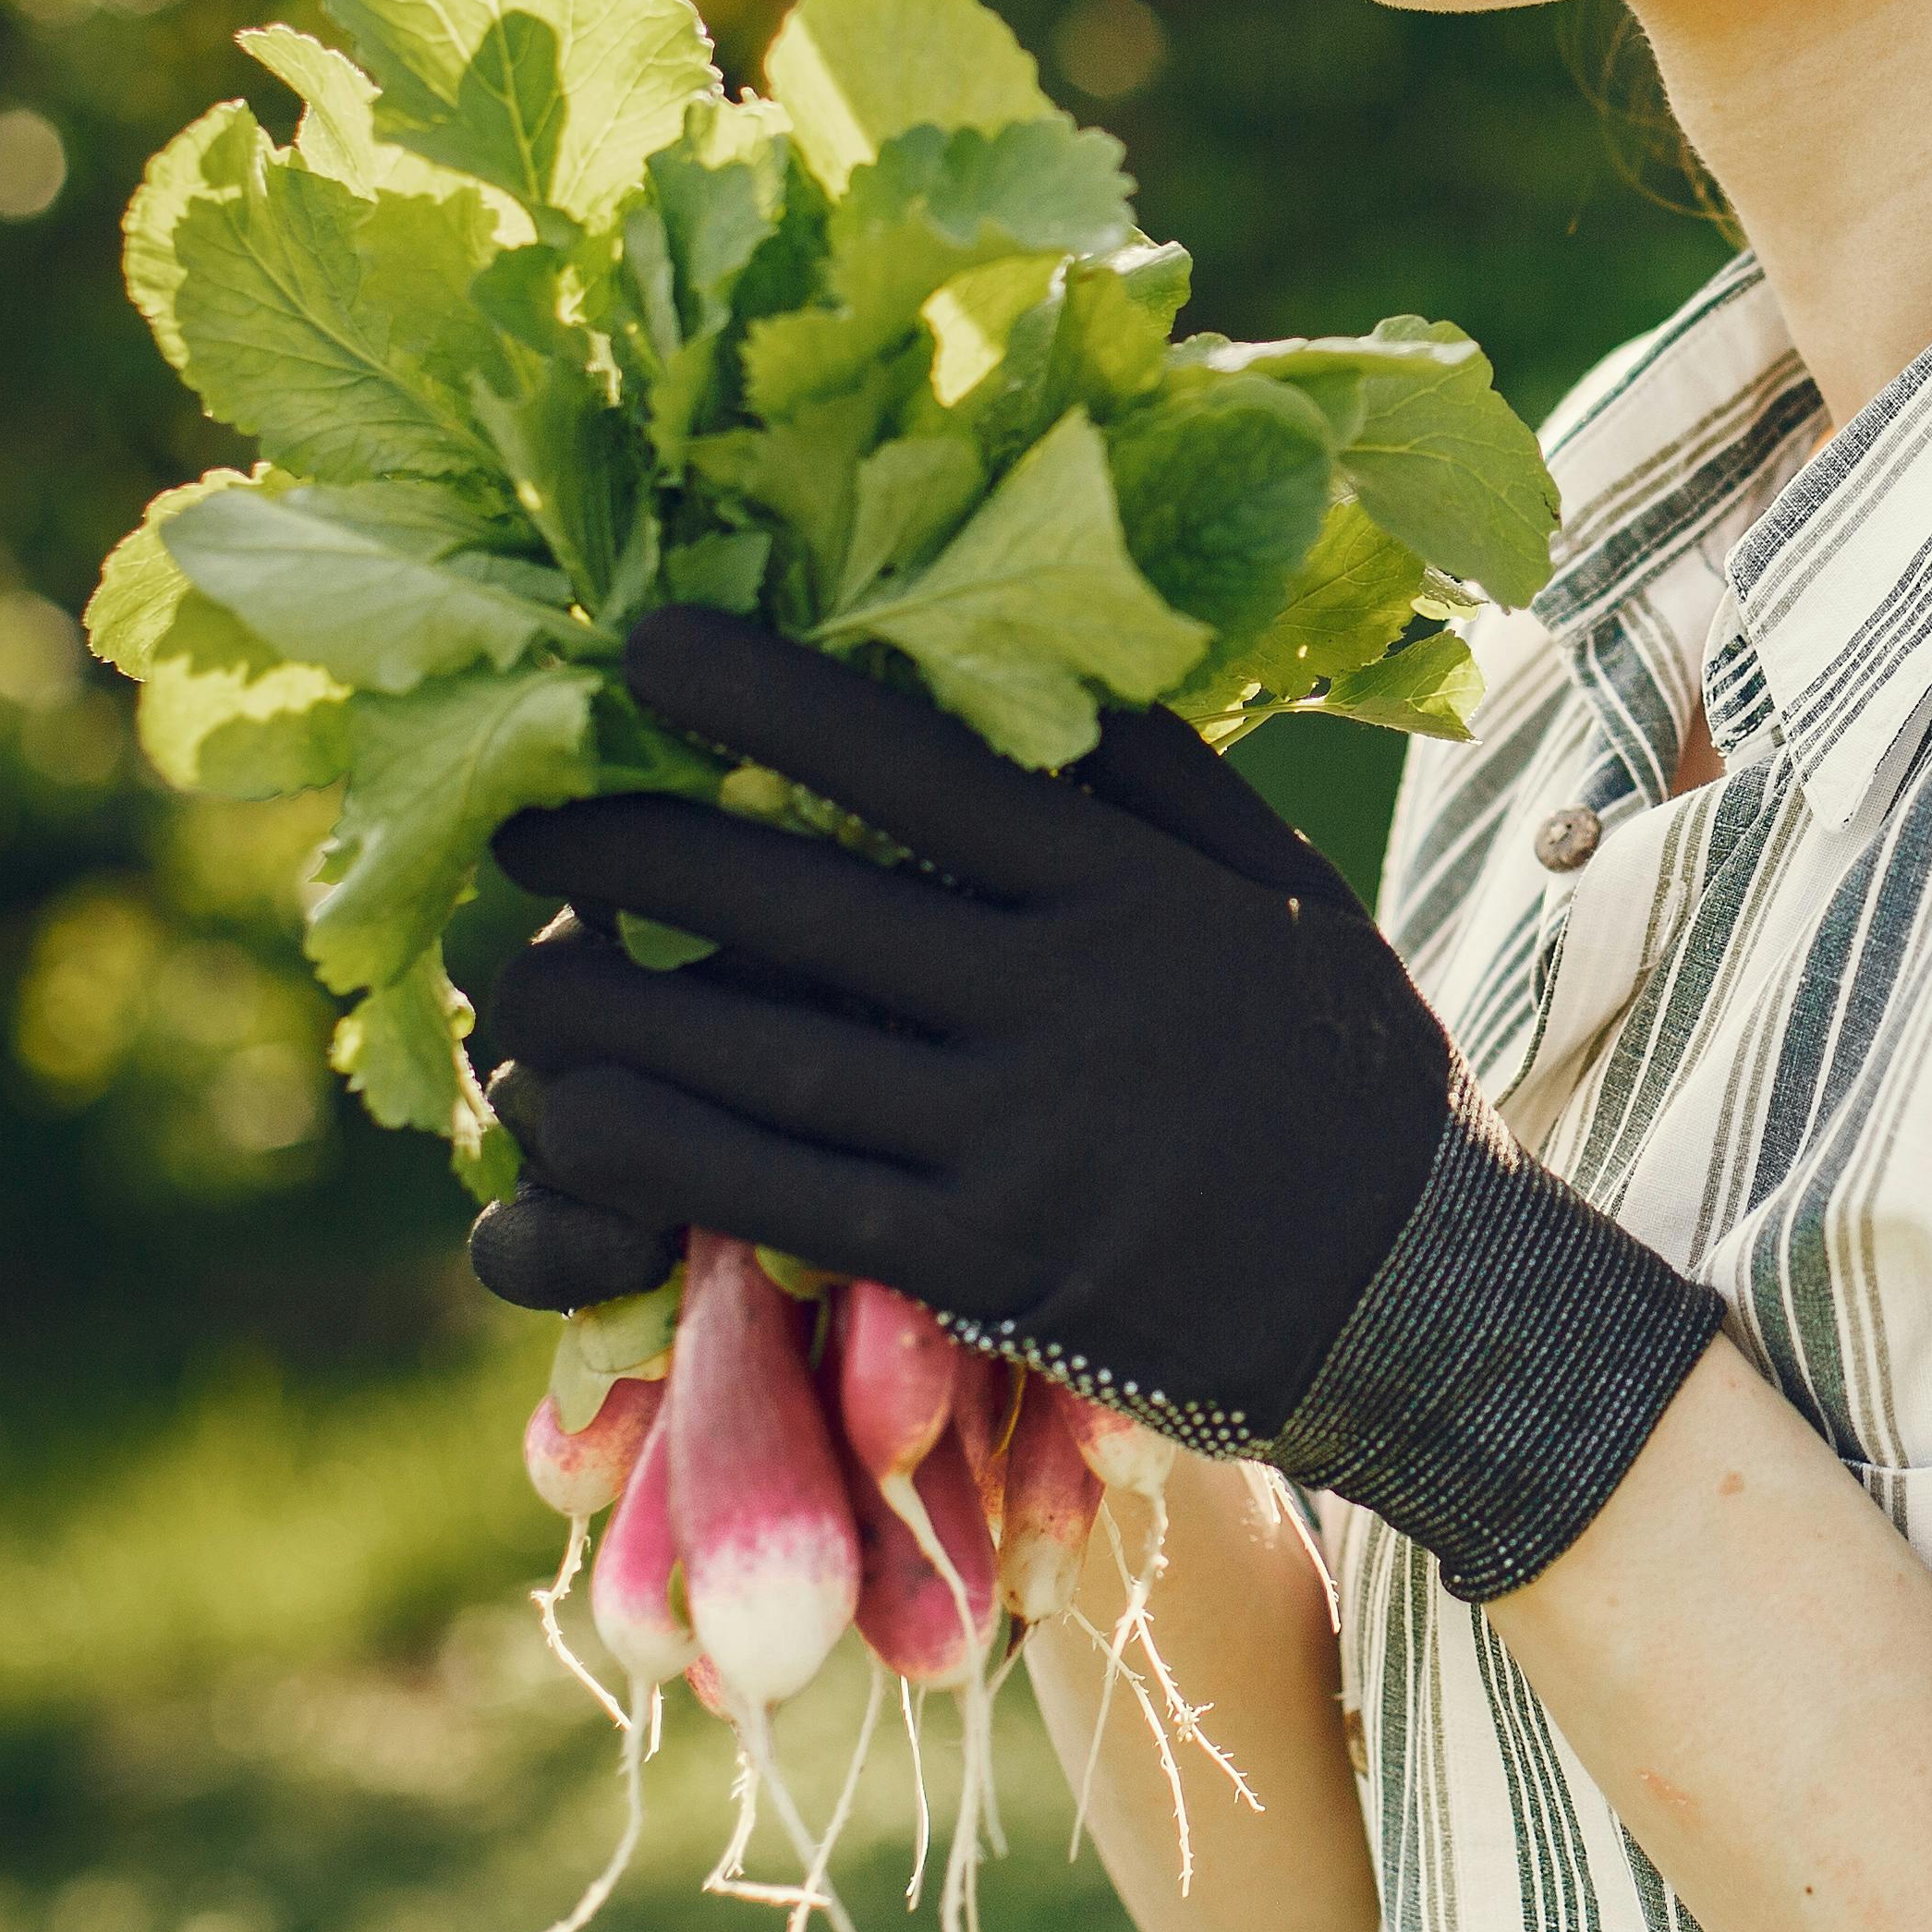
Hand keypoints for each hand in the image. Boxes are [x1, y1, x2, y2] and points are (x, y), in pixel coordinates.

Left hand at [471, 609, 1721, 1598]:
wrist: (1425, 1293)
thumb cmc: (1343, 1066)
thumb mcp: (1279, 887)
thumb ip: (1153, 776)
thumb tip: (1027, 652)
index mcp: (1132, 889)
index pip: (920, 763)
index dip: (770, 692)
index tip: (644, 637)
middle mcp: (1066, 1003)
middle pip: (808, 905)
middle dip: (639, 850)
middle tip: (521, 819)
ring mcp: (1021, 1143)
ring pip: (770, 1059)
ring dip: (612, 1012)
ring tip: (507, 973)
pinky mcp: (988, 1267)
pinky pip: (786, 1199)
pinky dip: (661, 1153)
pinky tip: (567, 1117)